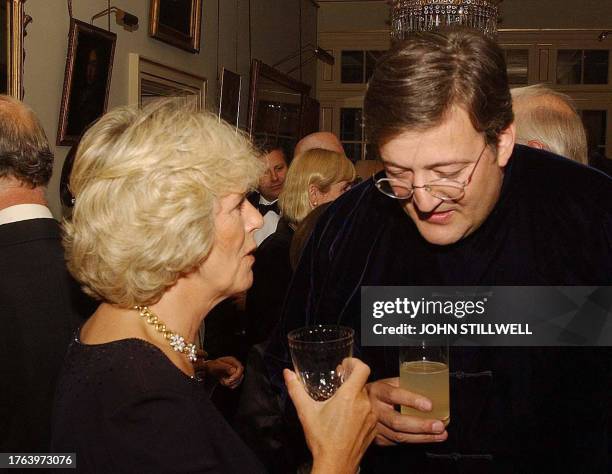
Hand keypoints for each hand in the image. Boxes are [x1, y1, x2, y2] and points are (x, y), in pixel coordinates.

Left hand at [205, 356, 243, 388]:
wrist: (209, 368)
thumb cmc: (212, 365)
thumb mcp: (217, 365)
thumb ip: (226, 367)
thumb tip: (234, 371)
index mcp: (232, 361)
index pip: (240, 368)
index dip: (237, 375)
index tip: (230, 379)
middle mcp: (235, 366)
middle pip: (240, 375)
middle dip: (233, 381)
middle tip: (225, 382)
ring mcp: (234, 372)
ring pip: (238, 380)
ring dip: (231, 383)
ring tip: (223, 381)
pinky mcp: (233, 377)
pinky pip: (235, 383)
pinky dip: (230, 385)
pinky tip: (223, 382)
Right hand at [284, 358, 376, 473]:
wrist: (335, 465)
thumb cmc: (322, 440)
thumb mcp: (306, 412)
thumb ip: (296, 390)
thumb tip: (288, 374)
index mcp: (349, 396)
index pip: (362, 368)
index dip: (354, 363)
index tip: (345, 366)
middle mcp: (364, 404)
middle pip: (362, 383)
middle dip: (350, 382)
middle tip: (339, 385)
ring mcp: (371, 417)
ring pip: (365, 397)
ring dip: (355, 397)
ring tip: (342, 404)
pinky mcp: (374, 428)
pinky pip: (370, 412)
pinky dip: (361, 410)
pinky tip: (348, 418)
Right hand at [366, 377, 447, 445]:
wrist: (355, 404)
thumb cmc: (377, 391)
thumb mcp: (387, 382)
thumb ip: (404, 384)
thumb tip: (429, 387)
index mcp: (377, 391)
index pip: (394, 395)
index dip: (412, 400)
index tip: (429, 405)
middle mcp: (373, 409)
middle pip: (397, 421)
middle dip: (421, 425)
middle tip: (439, 426)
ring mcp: (373, 426)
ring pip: (398, 436)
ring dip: (422, 437)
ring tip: (440, 434)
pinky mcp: (376, 439)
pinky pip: (396, 443)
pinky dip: (414, 441)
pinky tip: (427, 438)